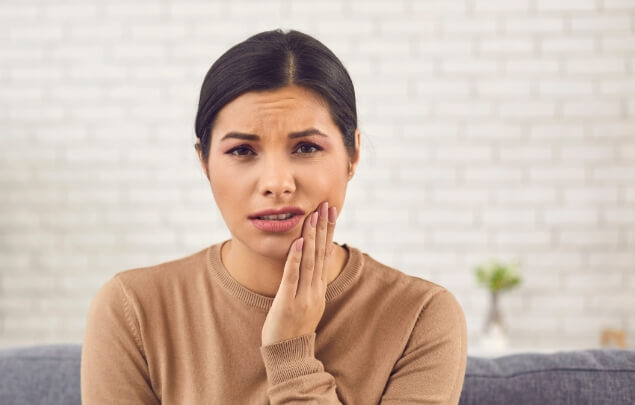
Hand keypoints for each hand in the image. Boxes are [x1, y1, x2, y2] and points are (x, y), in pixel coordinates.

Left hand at [261, 201, 337, 345]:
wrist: (289, 355)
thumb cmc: (293, 328)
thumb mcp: (307, 303)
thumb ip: (310, 283)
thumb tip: (312, 263)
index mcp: (319, 289)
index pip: (326, 255)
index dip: (329, 232)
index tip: (330, 212)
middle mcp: (315, 290)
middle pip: (321, 254)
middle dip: (324, 228)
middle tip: (326, 205)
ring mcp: (303, 297)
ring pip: (310, 261)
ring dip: (312, 237)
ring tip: (313, 216)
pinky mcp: (287, 304)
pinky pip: (292, 277)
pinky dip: (296, 259)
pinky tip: (298, 242)